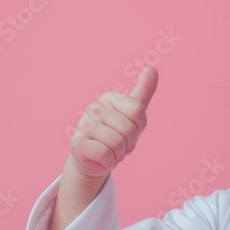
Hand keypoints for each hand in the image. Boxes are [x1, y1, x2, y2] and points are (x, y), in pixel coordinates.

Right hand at [68, 66, 158, 181]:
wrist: (94, 159)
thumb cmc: (116, 133)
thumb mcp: (133, 114)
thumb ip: (144, 91)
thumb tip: (151, 68)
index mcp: (109, 98)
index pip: (137, 110)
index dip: (138, 126)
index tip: (130, 130)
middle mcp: (94, 107)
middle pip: (128, 128)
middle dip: (129, 143)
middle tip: (120, 145)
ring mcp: (84, 124)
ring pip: (116, 142)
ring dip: (119, 154)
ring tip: (111, 152)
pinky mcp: (77, 143)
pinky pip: (104, 153)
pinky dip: (109, 161)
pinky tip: (103, 159)